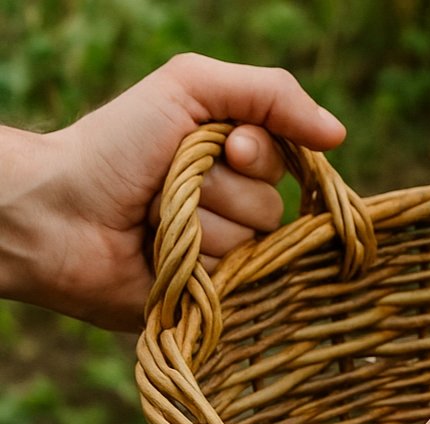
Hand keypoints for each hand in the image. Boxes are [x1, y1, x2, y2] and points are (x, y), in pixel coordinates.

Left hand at [0, 53, 344, 328]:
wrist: (58, 213)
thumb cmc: (115, 146)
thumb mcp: (189, 88)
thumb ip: (267, 93)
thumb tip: (338, 133)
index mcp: (233, 159)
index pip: (287, 162)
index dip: (258, 156)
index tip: (222, 148)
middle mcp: (233, 207)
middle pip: (272, 208)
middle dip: (221, 193)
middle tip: (169, 185)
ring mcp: (222, 254)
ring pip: (251, 247)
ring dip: (200, 229)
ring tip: (154, 223)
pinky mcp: (211, 296)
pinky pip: (235, 284)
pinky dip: (197, 266)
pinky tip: (163, 258)